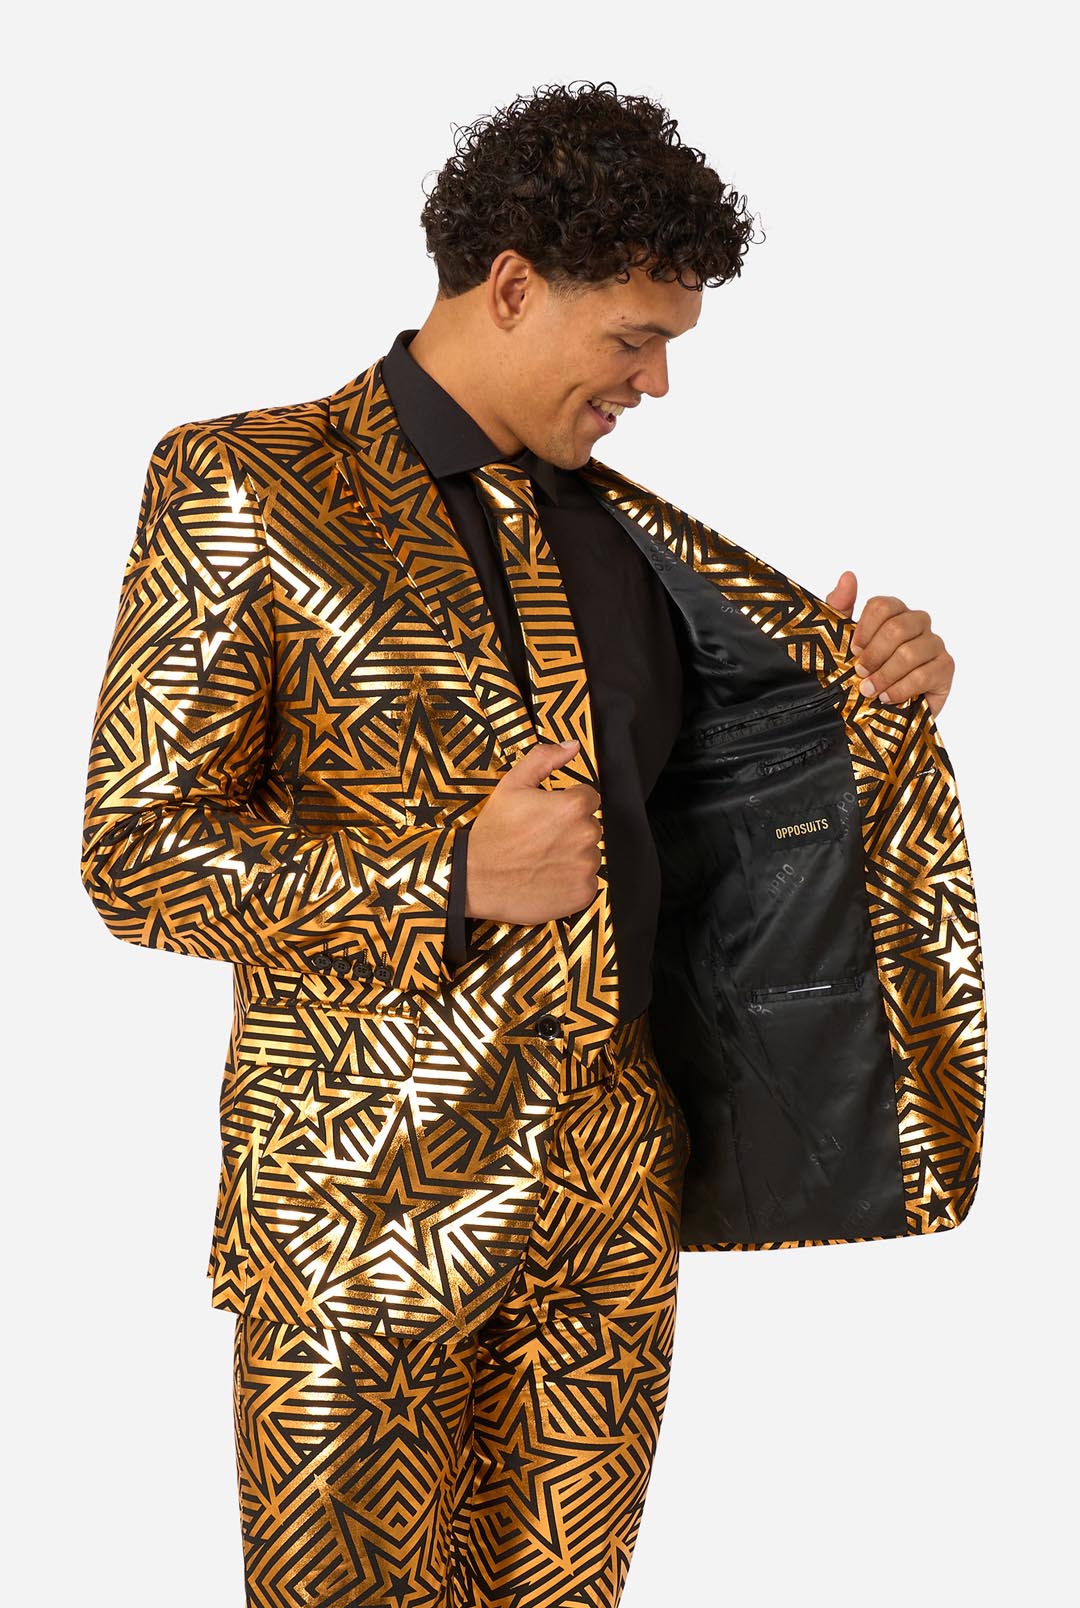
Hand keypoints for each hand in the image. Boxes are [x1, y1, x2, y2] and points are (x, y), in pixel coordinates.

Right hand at [464, 738, 601, 923]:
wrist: (476, 879)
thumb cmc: (493, 833)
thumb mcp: (512, 784)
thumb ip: (545, 759)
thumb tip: (571, 746)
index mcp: (573, 807)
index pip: (588, 798)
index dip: (566, 805)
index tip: (547, 817)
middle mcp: (586, 836)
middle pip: (590, 827)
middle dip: (570, 830)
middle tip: (540, 839)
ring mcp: (586, 867)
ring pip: (589, 854)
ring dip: (572, 856)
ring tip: (542, 859)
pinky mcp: (583, 893)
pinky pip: (586, 882)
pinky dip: (571, 881)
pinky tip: (547, 877)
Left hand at [826, 570, 954, 717]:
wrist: (874, 714)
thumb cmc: (862, 673)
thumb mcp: (841, 641)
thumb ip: (840, 607)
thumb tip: (848, 575)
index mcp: (895, 613)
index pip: (883, 606)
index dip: (864, 630)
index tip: (853, 651)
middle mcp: (918, 624)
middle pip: (898, 628)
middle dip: (874, 655)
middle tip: (860, 673)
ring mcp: (934, 645)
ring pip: (910, 652)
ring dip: (885, 675)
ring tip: (870, 691)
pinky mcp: (945, 669)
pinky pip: (925, 674)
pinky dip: (901, 688)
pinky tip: (888, 698)